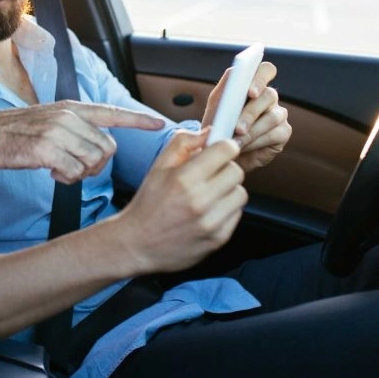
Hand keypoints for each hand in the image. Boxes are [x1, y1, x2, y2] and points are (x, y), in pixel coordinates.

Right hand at [0, 100, 164, 183]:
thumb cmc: (10, 132)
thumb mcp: (45, 119)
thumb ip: (71, 127)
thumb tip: (94, 145)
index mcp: (69, 107)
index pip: (111, 111)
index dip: (137, 119)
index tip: (159, 123)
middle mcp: (67, 116)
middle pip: (106, 147)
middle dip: (96, 165)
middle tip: (75, 168)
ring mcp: (57, 132)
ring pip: (93, 161)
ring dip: (81, 173)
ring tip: (60, 170)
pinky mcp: (46, 150)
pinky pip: (75, 173)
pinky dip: (66, 179)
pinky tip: (52, 174)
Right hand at [107, 130, 246, 274]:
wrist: (137, 244)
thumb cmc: (147, 204)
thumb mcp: (157, 167)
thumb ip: (182, 143)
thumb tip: (208, 133)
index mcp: (183, 179)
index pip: (226, 150)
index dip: (224, 147)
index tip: (220, 150)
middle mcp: (199, 201)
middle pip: (236, 171)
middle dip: (225, 168)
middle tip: (212, 174)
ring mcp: (211, 222)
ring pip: (240, 194)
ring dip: (228, 191)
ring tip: (210, 195)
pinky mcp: (218, 239)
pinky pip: (237, 214)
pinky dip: (226, 210)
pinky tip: (209, 212)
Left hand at [203, 61, 291, 171]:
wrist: (222, 150)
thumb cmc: (218, 125)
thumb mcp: (216, 106)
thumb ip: (225, 90)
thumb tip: (234, 80)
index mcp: (254, 84)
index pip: (266, 70)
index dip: (261, 79)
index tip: (250, 92)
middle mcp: (269, 96)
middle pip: (269, 95)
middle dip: (251, 112)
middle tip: (237, 128)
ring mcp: (278, 113)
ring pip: (273, 117)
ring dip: (252, 131)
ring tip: (235, 142)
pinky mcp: (283, 132)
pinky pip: (275, 134)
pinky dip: (255, 142)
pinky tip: (243, 147)